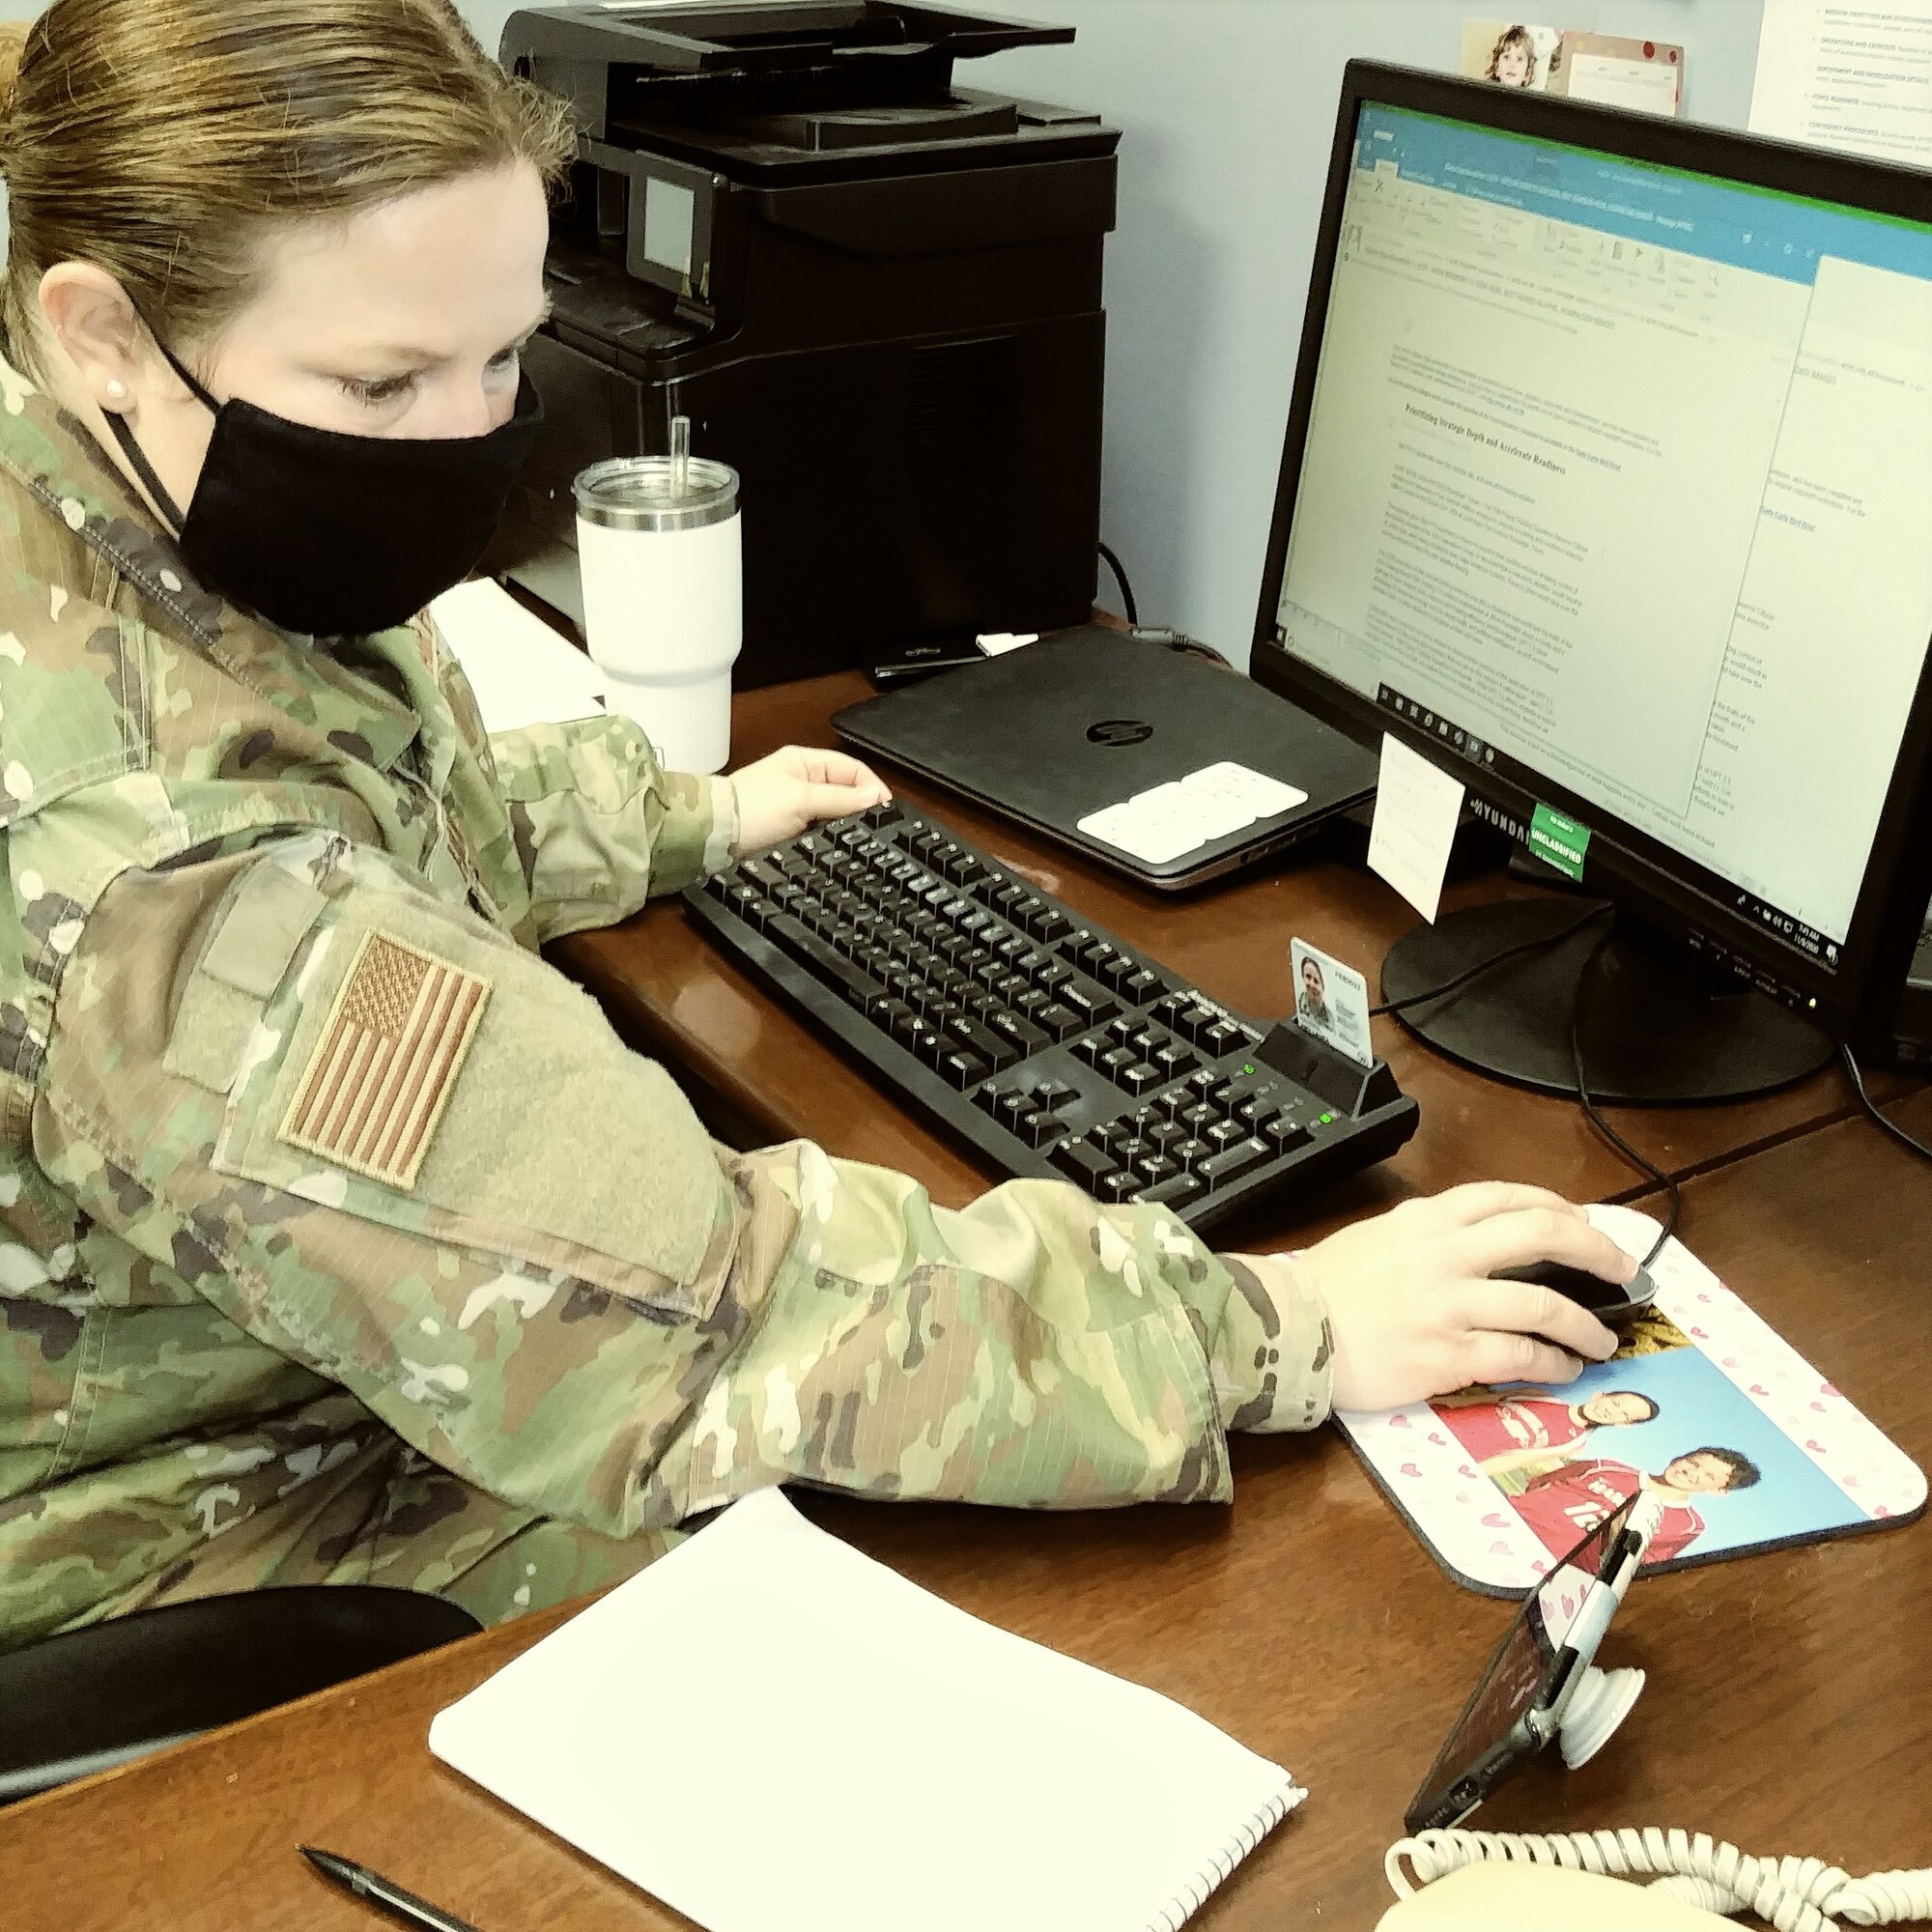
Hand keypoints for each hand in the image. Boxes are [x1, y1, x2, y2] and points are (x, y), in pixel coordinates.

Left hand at [730, 745, 891, 855]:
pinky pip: (817, 830)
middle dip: (860, 808)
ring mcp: (793, 805)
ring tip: (857, 840)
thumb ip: (842, 799)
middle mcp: (801, 780)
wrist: (713, 837)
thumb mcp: (802, 800)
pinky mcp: (787, 828)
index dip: (872, 788)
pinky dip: (828, 837)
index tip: (886, 811)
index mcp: (804, 762)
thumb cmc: (752, 810)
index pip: (852, 769)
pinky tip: (836, 848)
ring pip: (832, 813)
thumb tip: (875, 798)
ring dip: (843, 825)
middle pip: (845, 791)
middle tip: (875, 829)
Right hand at [1297, 1182, 1631, 1410]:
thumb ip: (1430, 1235)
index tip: (1583, 1225)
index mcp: (1429, 1220)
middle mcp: (1448, 1253)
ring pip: (1543, 1303)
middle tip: (1621, 1271)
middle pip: (1544, 1234)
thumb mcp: (1380, 1236)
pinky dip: (1552, 1363)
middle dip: (1596, 1251)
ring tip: (1603, 1341)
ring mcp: (1451, 1304)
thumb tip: (1478, 1244)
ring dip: (1585, 1323)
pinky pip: (1519, 1356)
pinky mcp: (1449, 1354)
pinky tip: (1564, 1369)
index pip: (1510, 1197)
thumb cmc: (1327, 1287)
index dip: (1560, 1208)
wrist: (1291, 1330)